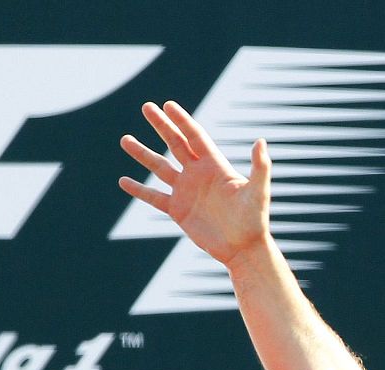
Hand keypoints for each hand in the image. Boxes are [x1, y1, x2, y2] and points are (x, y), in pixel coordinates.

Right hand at [118, 101, 271, 269]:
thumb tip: (261, 141)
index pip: (195, 137)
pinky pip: (154, 197)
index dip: (182, 121)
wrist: (244, 249)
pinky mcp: (178, 210)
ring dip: (143, 153)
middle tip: (146, 107)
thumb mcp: (258, 192)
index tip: (167, 104)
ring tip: (125, 139)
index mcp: (215, 166)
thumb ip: (260, 167)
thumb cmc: (255, 220)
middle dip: (161, 126)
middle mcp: (198, 175)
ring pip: (159, 167)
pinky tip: (123, 181)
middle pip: (175, 144)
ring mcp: (186, 192)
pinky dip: (139, 190)